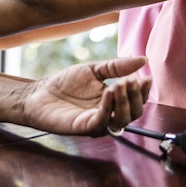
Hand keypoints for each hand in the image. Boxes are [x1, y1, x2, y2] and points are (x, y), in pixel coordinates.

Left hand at [18, 56, 149, 135]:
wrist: (39, 93)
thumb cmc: (64, 84)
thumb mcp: (94, 70)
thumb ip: (117, 66)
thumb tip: (142, 59)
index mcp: (112, 102)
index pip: (136, 101)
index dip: (143, 91)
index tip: (146, 77)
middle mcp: (108, 115)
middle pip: (133, 113)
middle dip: (135, 97)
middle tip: (131, 81)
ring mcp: (97, 123)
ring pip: (121, 120)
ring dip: (124, 101)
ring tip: (121, 83)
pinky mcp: (84, 127)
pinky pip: (102, 120)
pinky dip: (108, 106)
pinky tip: (108, 91)